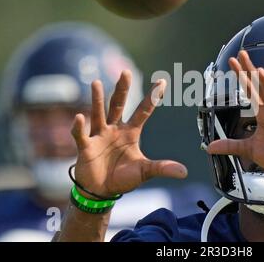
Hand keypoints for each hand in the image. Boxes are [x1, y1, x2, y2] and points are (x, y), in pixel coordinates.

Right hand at [71, 70, 186, 197]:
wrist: (101, 191)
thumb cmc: (123, 178)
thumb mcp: (145, 171)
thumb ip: (162, 168)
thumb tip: (184, 172)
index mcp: (131, 132)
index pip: (143, 111)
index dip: (152, 98)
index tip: (162, 81)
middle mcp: (115, 129)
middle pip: (118, 105)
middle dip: (122, 89)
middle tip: (125, 72)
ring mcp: (99, 136)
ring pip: (98, 113)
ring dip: (97, 99)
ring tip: (96, 83)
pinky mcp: (86, 146)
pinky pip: (81, 134)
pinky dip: (79, 127)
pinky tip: (79, 117)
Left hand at [207, 50, 263, 181]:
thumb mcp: (250, 150)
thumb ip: (231, 145)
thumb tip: (210, 146)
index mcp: (263, 114)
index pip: (250, 91)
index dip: (241, 77)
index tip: (232, 63)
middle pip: (260, 87)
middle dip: (251, 71)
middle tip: (242, 55)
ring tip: (258, 71)